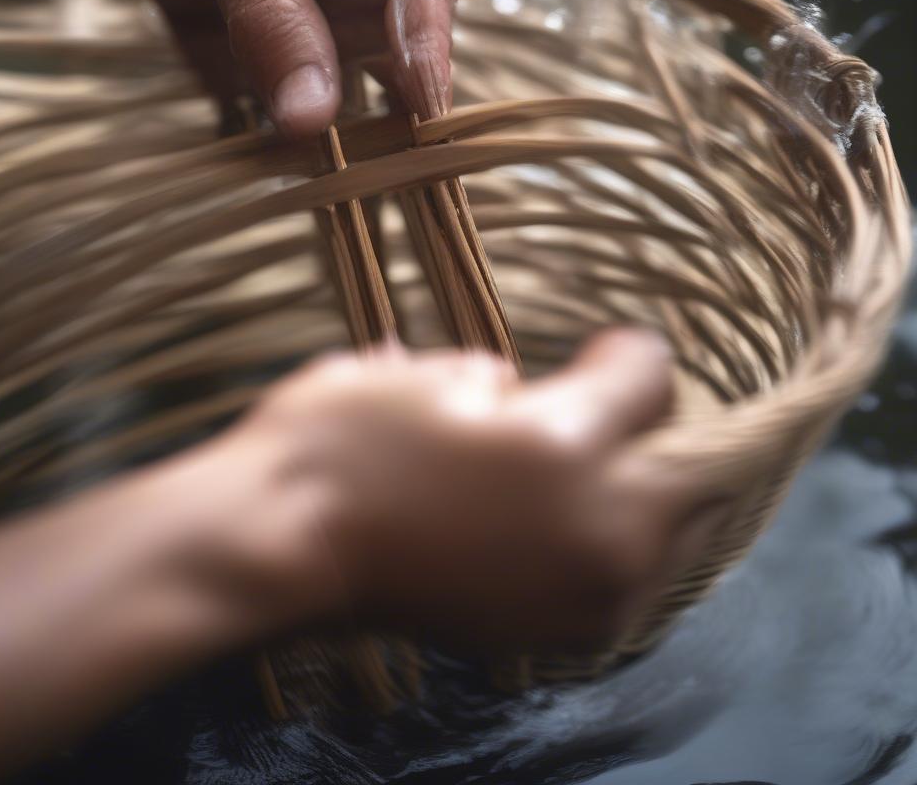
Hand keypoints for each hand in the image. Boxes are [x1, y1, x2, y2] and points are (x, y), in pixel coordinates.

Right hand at [0, 330, 721, 781]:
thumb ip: (502, 376)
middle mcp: (597, 527)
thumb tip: (524, 391)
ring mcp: (583, 592)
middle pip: (697, 469)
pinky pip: (628, 580)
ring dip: (649, 493)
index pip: (652, 379)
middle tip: (613, 406)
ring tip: (598, 464)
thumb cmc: (338, 440)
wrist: (283, 545)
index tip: (602, 348)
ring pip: (673, 533)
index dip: (629, 353)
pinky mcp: (558, 631)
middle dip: (663, 430)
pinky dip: (617, 545)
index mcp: (564, 443)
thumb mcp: (424, 370)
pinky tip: (568, 521)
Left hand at [20, 0, 471, 134]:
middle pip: (412, 17)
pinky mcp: (319, 14)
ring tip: (306, 148)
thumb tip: (311, 119)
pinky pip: (322, 75)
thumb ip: (268, 11)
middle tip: (362, 143)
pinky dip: (296, 104)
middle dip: (380, 76)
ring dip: (334, 99)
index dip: (429, 30)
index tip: (420, 101)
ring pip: (369, 59)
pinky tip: (276, 137)